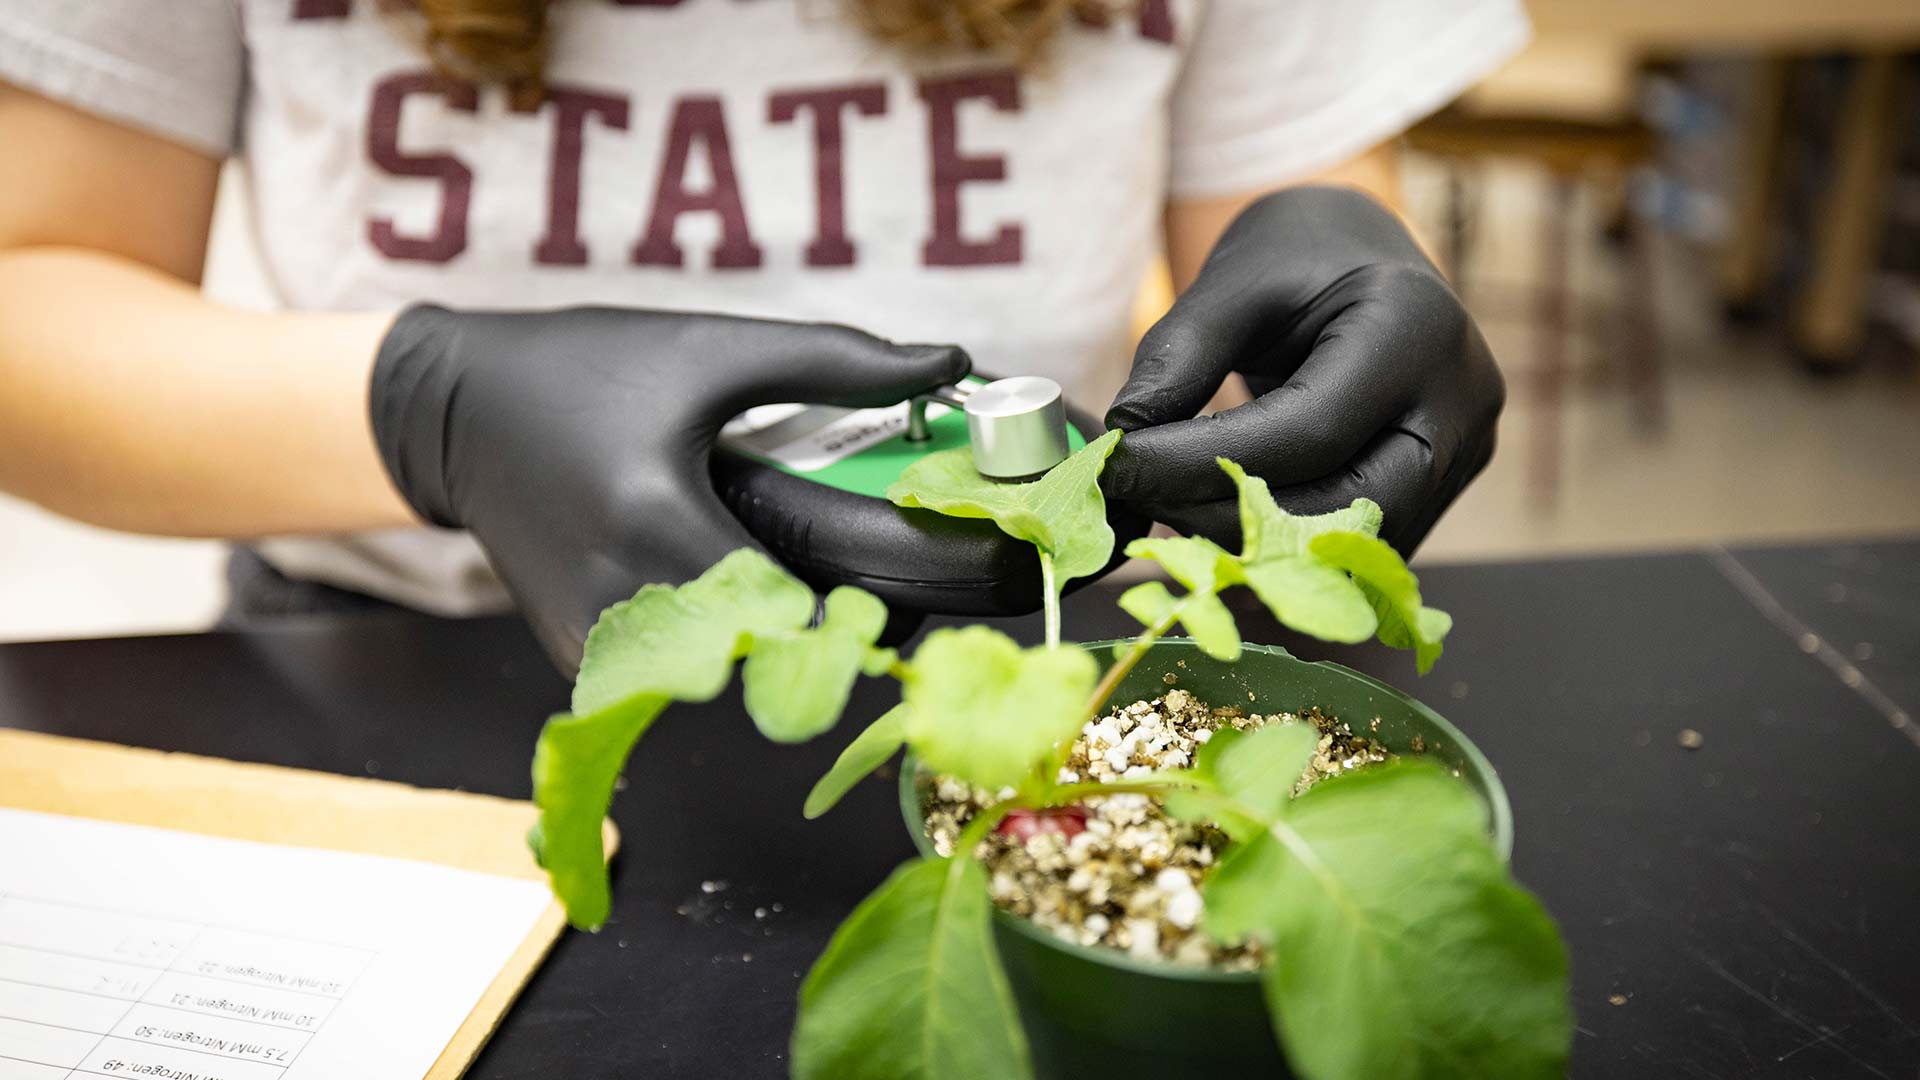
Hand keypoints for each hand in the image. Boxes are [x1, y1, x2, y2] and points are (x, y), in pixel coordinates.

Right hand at [370, 305, 967, 671]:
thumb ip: (838, 363)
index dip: (883, 600)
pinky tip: (726, 576)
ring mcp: (598, 642)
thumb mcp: (712, 352)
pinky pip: (688, 667)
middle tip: (883, 571)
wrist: (461, 413)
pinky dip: (724, 632)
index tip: (931, 575)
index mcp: (661, 524)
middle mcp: (625, 601)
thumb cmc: (590, 369)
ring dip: (784, 629)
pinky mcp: (582, 659)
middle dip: (843, 614)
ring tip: (798, 564)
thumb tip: (951, 362)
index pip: (810, 609)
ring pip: (738, 668)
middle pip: (782, 646)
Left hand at [1102, 186, 1503, 551]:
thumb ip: (1178, 355)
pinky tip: (1216, 528)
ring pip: (1356, 542)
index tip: (1122, 468)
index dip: (1205, 462)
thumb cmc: (1298, 256)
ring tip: (1171, 517)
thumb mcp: (1233, 281)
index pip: (1309, 429)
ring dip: (1255, 546)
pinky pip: (1360, 545)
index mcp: (1417, 328)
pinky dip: (1285, 550)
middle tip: (1143, 505)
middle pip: (1347, 504)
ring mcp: (1463, 453)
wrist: (1364, 256)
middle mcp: (1461, 399)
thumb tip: (1123, 440)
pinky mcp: (1444, 490)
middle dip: (1232, 518)